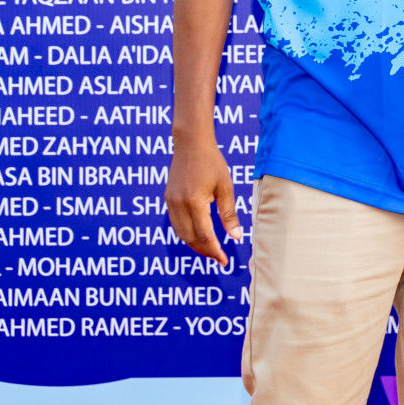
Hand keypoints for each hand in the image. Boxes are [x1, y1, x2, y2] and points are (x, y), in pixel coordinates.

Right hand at [165, 135, 241, 263]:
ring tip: (210, 249)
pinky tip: (198, 234)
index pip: (204, 235)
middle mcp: (178, 204)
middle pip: (190, 238)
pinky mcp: (168, 199)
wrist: (191, 143)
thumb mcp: (225, 187)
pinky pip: (176, 223)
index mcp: (194, 202)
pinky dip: (186, 233)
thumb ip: (228, 214)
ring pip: (180, 233)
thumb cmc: (212, 162)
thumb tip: (236, 236)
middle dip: (205, 251)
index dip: (215, 250)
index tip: (225, 261)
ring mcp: (170, 202)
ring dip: (194, 244)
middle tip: (219, 257)